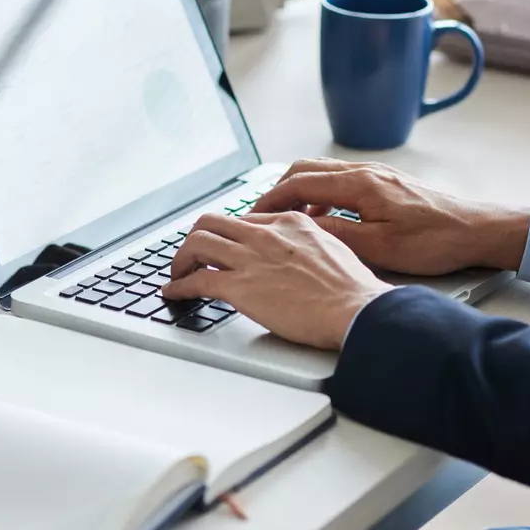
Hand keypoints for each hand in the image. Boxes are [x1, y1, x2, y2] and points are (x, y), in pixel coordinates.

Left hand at [163, 212, 392, 349]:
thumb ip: (307, 243)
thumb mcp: (332, 248)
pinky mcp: (240, 287)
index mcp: (288, 223)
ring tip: (177, 273)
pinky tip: (174, 293)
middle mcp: (265, 235)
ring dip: (181, 260)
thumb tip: (297, 253)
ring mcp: (250, 259)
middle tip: (192, 256)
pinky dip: (179, 286)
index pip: (243, 220)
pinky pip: (196, 281)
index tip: (221, 246)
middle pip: (211, 222)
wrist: (356, 309)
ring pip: (196, 244)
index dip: (227, 235)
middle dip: (196, 238)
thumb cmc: (351, 289)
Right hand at [251, 159, 529, 275]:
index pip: (299, 183)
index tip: (251, 215)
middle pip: (304, 169)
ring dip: (298, 192)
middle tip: (261, 215)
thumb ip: (336, 233)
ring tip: (287, 219)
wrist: (479, 230)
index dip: (269, 199)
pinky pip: (340, 180)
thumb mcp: (380, 246)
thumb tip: (301, 226)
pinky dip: (320, 194)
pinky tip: (324, 219)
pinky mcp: (385, 182)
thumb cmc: (436, 240)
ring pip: (322, 173)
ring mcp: (376, 174)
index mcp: (359, 184)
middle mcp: (365, 171)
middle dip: (277, 190)